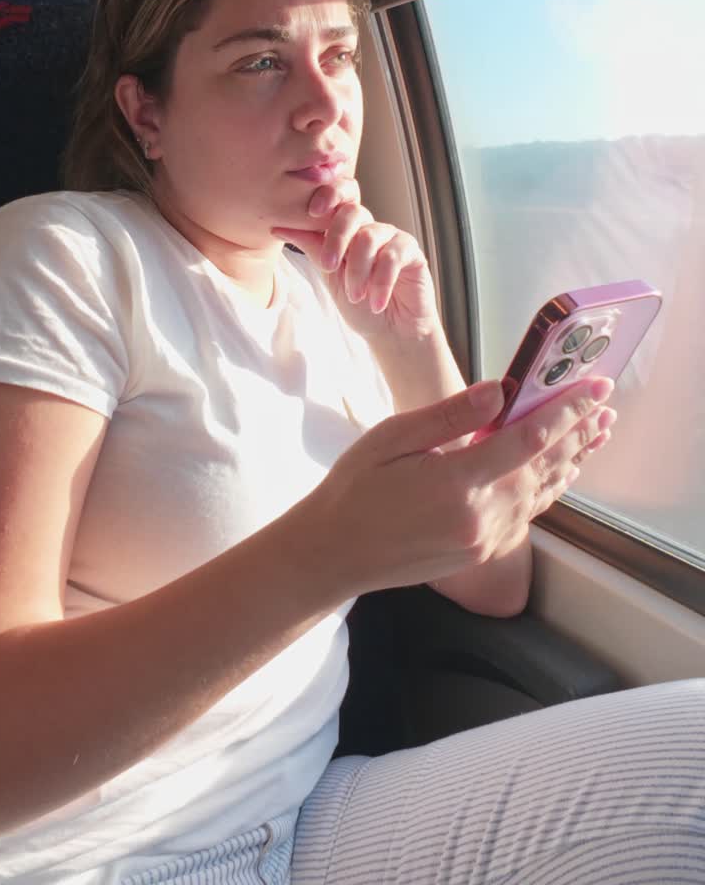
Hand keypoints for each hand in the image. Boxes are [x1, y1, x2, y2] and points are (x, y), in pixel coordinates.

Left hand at [272, 177, 439, 339]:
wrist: (389, 333)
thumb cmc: (359, 303)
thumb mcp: (329, 275)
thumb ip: (312, 247)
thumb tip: (277, 227)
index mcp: (348, 229)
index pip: (340, 197)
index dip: (328, 195)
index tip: (312, 212)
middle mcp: (370, 228)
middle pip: (353, 212)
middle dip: (337, 237)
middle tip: (329, 266)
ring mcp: (392, 238)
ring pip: (369, 237)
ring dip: (358, 271)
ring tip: (356, 296)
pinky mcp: (412, 252)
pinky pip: (393, 255)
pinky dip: (381, 281)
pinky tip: (377, 302)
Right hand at [304, 374, 615, 596]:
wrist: (335, 553)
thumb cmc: (355, 489)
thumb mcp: (393, 438)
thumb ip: (451, 416)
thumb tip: (500, 391)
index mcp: (458, 483)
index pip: (528, 438)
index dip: (565, 410)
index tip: (591, 387)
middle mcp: (480, 517)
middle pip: (545, 466)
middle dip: (578, 431)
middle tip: (604, 403)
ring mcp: (483, 539)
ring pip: (542, 493)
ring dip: (572, 459)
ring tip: (596, 432)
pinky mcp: (481, 551)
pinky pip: (527, 514)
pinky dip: (550, 488)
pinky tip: (560, 472)